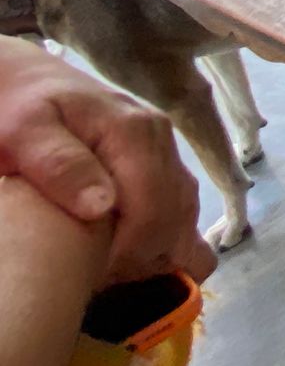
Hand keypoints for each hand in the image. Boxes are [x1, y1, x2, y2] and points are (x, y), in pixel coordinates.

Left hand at [0, 37, 215, 284]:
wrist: (21, 80)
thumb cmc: (17, 108)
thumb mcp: (25, 132)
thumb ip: (62, 164)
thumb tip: (103, 207)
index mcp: (134, 132)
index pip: (155, 205)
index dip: (134, 251)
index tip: (98, 279)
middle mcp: (160, 139)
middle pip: (178, 211)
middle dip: (150, 257)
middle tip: (104, 284)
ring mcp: (164, 148)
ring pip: (186, 209)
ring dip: (164, 248)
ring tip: (121, 277)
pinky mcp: (157, 159)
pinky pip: (179, 202)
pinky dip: (169, 234)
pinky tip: (144, 259)